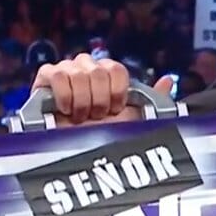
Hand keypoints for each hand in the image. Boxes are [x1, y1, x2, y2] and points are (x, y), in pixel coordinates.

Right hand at [30, 54, 174, 125]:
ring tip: (80, 116)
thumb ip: (153, 98)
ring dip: (82, 101)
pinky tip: (66, 109)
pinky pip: (56, 74)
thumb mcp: (130, 117)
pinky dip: (64, 95)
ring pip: (78, 73)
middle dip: (99, 100)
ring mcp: (66, 69)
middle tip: (96, 116)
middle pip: (99, 71)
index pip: (117, 69)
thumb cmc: (100, 133)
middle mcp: (87, 66)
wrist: (71, 149)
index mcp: (107, 72)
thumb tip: (169, 80)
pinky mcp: (46, 76)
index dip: (116, 93)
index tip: (114, 109)